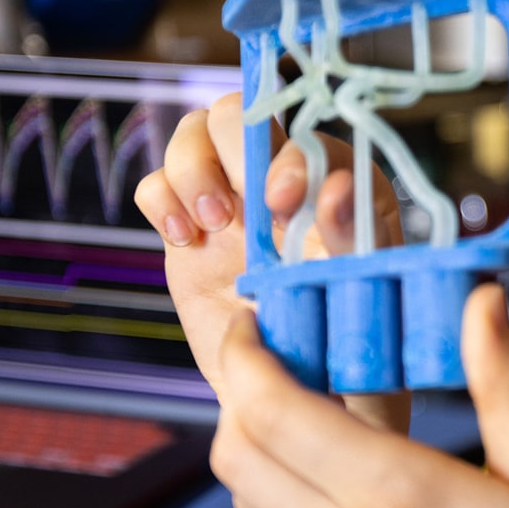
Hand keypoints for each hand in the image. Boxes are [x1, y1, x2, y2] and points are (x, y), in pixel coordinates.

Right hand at [134, 91, 399, 396]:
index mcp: (336, 185)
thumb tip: (334, 191)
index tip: (281, 204)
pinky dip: (160, 202)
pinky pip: (154, 184)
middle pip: (239, 113)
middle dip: (230, 149)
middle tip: (232, 212)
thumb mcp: (354, 294)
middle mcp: (280, 179)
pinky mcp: (188, 225)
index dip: (289, 159)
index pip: (307, 138)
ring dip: (191, 169)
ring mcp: (229, 198)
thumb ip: (351, 241)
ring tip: (209, 225)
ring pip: (193, 133)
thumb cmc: (338, 347)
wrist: (284, 394)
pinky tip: (184, 240)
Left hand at [207, 283, 508, 507]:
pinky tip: (331, 475)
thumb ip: (507, 387)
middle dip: (238, 391)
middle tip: (276, 352)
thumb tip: (479, 299)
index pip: (274, 410)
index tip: (258, 317)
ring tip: (304, 406)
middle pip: (236, 452)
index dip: (247, 353)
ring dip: (255, 444)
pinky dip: (280, 495)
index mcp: (403, 501)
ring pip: (248, 500)